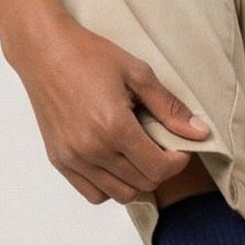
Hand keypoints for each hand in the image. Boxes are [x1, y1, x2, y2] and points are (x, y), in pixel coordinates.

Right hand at [9, 20, 210, 204]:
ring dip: (137, 180)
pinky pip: (93, 194)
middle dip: (160, 169)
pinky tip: (115, 162)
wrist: (43, 50)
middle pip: (143, 184)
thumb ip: (169, 108)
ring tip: (138, 155)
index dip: (177, 162)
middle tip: (160, 147)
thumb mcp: (137, 73)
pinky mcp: (59, 160)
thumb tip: (201, 132)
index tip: (179, 148)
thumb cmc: (89, 55)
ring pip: (120, 194)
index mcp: (114, 127)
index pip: (158, 169)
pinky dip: (110, 186)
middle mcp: (91, 149)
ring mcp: (73, 158)